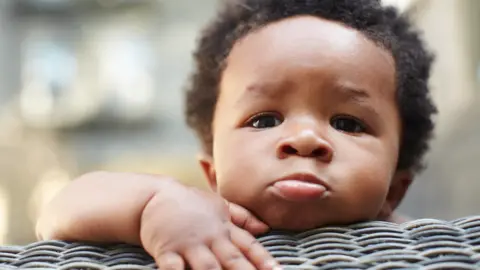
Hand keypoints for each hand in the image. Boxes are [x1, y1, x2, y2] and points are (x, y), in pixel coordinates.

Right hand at [140, 185, 280, 269]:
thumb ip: (242, 218)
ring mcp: (188, 244)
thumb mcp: (218, 205)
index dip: (265, 260)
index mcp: (224, 228)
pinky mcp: (166, 250)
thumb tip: (266, 227)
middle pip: (233, 260)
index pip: (249, 246)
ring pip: (208, 268)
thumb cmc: (189, 203)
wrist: (153, 195)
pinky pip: (174, 268)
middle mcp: (210, 237)